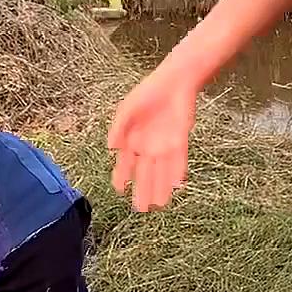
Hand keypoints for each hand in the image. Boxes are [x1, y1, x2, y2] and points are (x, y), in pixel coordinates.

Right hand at [107, 65, 201, 211]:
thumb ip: (118, 128)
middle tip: (140, 209)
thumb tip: (111, 148)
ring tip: (159, 205)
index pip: (125, 164)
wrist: (174, 82)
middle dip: (142, 191)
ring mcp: (164, 145)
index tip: (119, 190)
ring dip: (160, 188)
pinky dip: (176, 172)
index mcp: (132, 140)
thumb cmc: (148, 92)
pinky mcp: (180, 141)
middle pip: (144, 174)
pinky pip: (178, 160)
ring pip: (162, 172)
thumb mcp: (127, 109)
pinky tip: (176, 185)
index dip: (121, 178)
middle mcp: (148, 147)